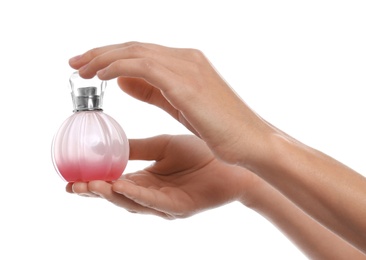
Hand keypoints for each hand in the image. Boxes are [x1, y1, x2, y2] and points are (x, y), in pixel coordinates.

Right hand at [67, 135, 254, 218]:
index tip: (71, 175)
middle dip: (94, 192)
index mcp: (145, 180)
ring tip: (90, 185)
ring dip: (110, 195)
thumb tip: (108, 140)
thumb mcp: (161, 145)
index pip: (113, 182)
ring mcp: (164, 204)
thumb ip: (136, 146)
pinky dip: (136, 194)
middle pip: (117, 197)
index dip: (93, 180)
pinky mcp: (179, 208)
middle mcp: (151, 195)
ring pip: (132, 203)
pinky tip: (121, 186)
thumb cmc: (198, 153)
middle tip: (72, 185)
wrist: (230, 160)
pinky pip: (154, 201)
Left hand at [69, 42, 273, 165]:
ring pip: (135, 53)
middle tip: (76, 63)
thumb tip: (122, 80)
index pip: (141, 52)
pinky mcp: (186, 82)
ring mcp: (188, 67)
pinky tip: (102, 77)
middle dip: (101, 53)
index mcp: (187, 63)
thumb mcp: (180, 105)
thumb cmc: (219, 128)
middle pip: (134, 47)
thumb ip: (152, 90)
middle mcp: (187, 58)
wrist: (251, 141)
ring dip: (103, 58)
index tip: (89, 65)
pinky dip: (118, 68)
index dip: (112, 56)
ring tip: (82, 70)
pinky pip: (143, 67)